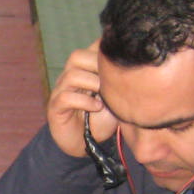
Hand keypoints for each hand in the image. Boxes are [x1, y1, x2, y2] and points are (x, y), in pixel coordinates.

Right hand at [47, 40, 114, 159]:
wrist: (85, 144)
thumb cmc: (101, 119)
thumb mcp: (116, 98)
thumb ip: (121, 82)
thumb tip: (138, 66)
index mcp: (85, 70)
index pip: (91, 48)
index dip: (104, 49)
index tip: (121, 59)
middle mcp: (69, 76)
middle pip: (77, 56)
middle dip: (97, 66)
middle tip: (111, 80)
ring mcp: (60, 91)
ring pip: (72, 75)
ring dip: (92, 84)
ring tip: (104, 96)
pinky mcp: (56, 107)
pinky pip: (66, 97)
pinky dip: (84, 101)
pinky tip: (96, 107)